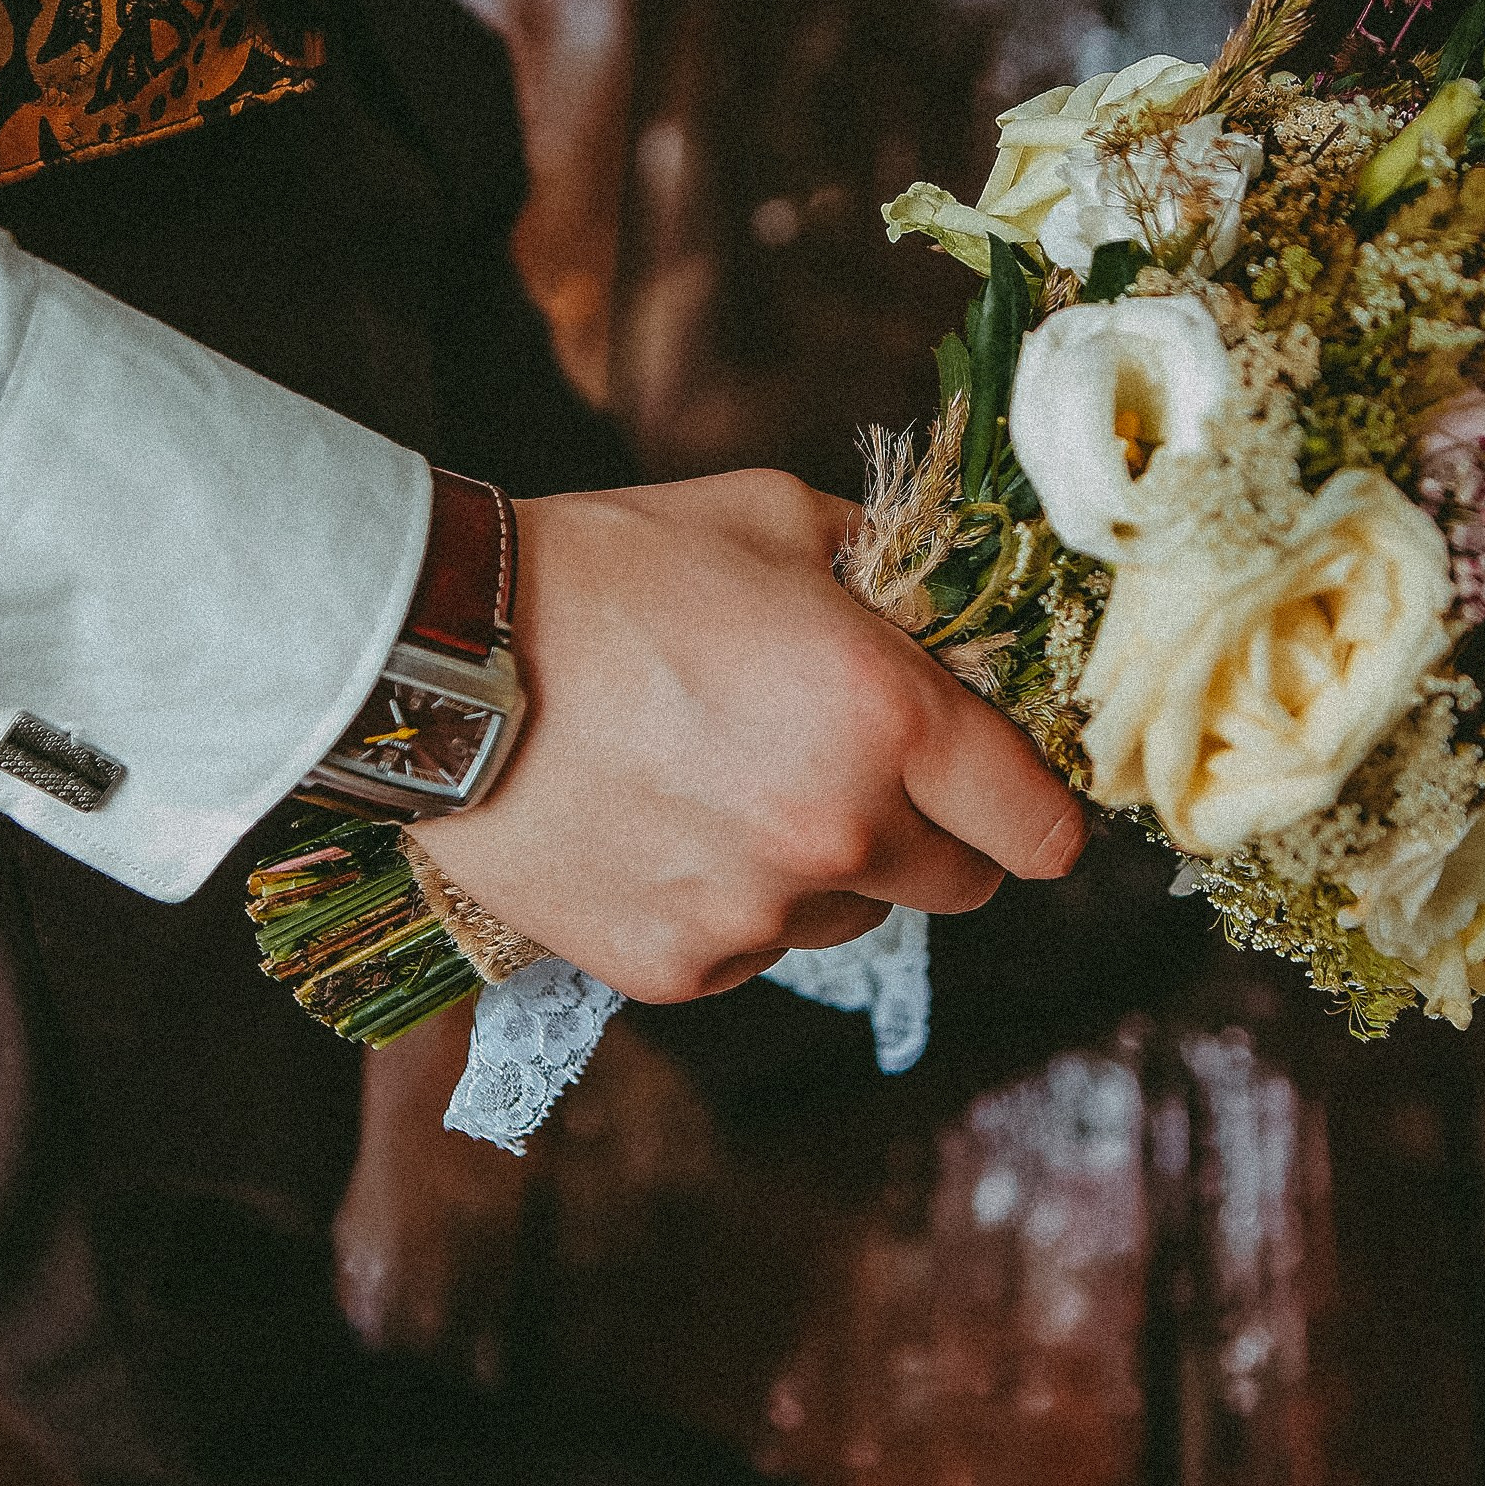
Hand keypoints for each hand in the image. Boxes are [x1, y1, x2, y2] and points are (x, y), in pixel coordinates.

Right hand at [410, 469, 1084, 1003]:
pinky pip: (749, 947)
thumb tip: (946, 607)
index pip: (1043, 829)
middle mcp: (839, 834)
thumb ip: (886, 571)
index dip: (1037, 808)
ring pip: (849, 918)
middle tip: (851, 769)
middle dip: (929, 831)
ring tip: (725, 784)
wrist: (441, 659)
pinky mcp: (678, 967)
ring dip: (822, 868)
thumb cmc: (612, 569)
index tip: (1010, 793)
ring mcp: (756, 914)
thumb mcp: (774, 519)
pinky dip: (725, 903)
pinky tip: (658, 826)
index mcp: (889, 719)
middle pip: (962, 887)